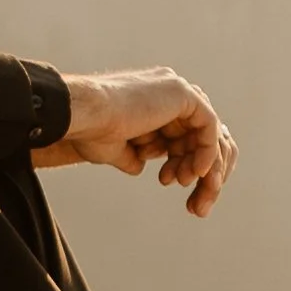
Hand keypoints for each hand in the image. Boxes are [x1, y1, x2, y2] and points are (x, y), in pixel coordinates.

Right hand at [30, 67, 236, 215]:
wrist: (82, 116)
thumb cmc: (90, 131)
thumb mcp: (114, 148)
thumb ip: (133, 154)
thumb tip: (140, 167)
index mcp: (155, 101)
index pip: (185, 133)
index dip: (182, 162)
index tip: (168, 183)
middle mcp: (168, 91)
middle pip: (201, 133)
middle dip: (201, 170)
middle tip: (196, 200)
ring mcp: (177, 90)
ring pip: (208, 133)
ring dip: (205, 166)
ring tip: (189, 188)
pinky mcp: (182, 94)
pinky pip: (209, 127)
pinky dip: (206, 153)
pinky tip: (195, 174)